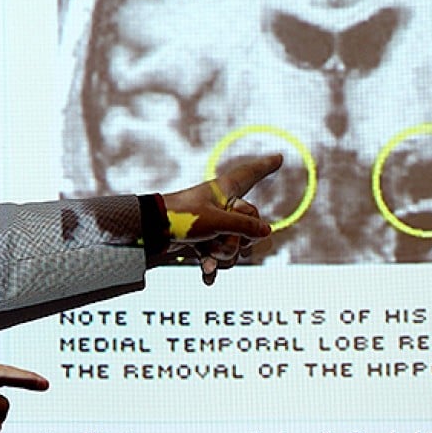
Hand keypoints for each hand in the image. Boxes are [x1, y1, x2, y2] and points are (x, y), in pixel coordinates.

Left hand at [161, 154, 281, 284]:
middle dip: (236, 240)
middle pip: (249, 226)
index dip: (264, 166)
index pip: (249, 174)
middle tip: (218, 238)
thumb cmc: (182, 217)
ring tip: (205, 249)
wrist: (152, 232)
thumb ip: (245, 226)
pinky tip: (206, 275)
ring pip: (235, 246)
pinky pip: (217, 257)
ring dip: (222, 254)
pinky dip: (211, 266)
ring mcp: (214, 224)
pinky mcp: (203, 240)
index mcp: (225, 190)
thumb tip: (267, 231)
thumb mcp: (217, 221)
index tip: (279, 157)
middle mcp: (222, 206)